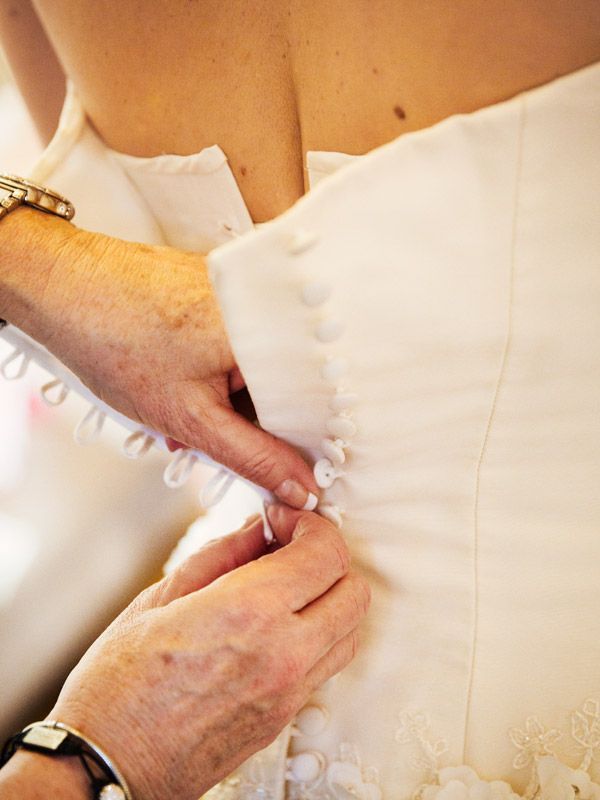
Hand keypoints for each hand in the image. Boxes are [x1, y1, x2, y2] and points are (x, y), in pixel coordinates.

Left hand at [8, 209, 316, 506]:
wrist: (62, 284)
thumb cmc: (115, 339)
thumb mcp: (191, 416)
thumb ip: (253, 457)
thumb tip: (298, 486)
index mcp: (273, 330)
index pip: (315, 402)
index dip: (301, 443)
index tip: (289, 471)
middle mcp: (269, 302)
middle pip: (286, 384)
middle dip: (254, 421)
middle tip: (213, 438)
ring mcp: (245, 292)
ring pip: (259, 367)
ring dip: (232, 398)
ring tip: (187, 408)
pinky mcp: (223, 288)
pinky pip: (239, 343)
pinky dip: (218, 371)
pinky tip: (184, 381)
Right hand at [47, 507, 369, 799]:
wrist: (107, 765)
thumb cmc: (116, 689)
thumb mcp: (159, 599)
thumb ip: (220, 555)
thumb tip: (256, 530)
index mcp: (249, 613)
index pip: (325, 553)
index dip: (310, 524)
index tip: (283, 521)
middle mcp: (282, 654)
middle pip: (353, 590)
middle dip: (328, 557)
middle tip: (289, 548)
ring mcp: (288, 693)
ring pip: (351, 630)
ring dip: (331, 597)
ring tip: (287, 586)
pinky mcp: (284, 719)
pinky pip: (327, 665)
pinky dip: (319, 634)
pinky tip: (280, 624)